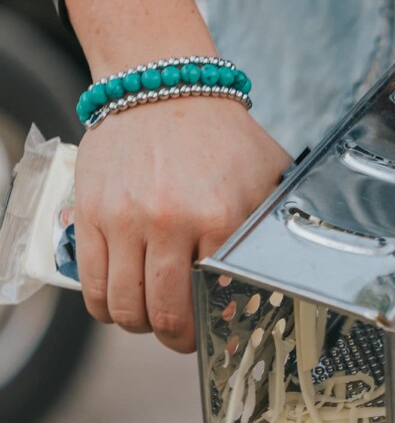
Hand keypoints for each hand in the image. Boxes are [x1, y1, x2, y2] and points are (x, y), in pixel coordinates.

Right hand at [75, 96, 291, 352]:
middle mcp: (170, 220)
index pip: (213, 303)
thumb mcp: (266, 178)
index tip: (213, 330)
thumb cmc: (220, 137)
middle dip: (177, 338)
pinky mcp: (90, 212)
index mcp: (220, 217)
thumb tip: (275, 285)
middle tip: (182, 335)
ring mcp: (125, 218)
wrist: (162, 83)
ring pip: (126, 308)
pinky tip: (121, 302)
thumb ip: (270, 231)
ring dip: (140, 324)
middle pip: (166, 317)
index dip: (212, 329)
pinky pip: (92, 285)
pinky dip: (106, 307)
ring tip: (151, 315)